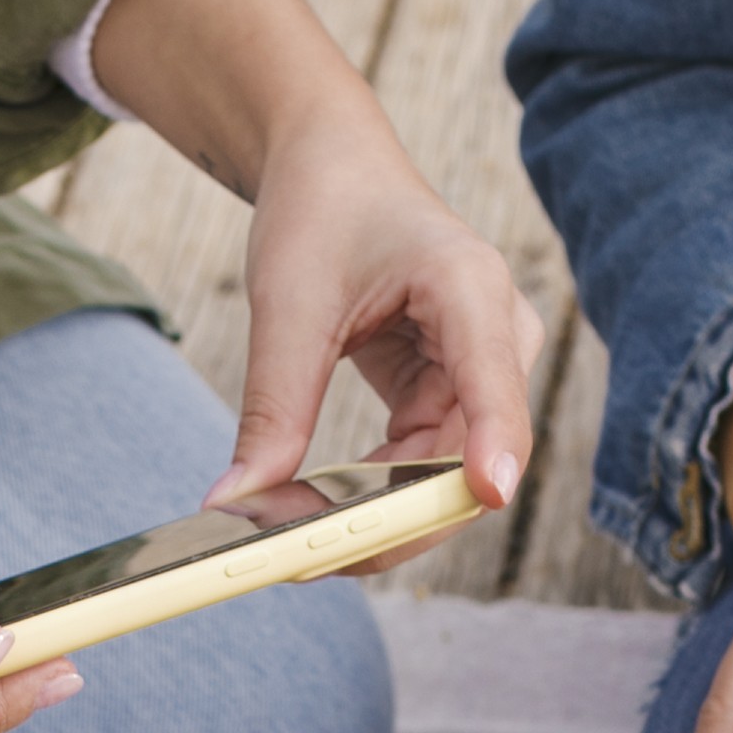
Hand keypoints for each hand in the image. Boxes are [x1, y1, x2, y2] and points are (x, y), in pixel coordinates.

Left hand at [75, 0, 539, 511]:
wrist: (333, 171)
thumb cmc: (321, 213)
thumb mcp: (287, 306)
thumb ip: (272, 409)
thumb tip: (237, 507)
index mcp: (469, 287)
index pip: (494, 379)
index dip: (494, 443)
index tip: (488, 493)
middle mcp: (496, 336)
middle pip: (472, 457)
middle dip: (395, 519)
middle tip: (305, 561)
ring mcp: (481, 374)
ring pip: (445, 480)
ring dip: (375, 520)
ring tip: (288, 545)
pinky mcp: (451, 397)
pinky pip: (419, 470)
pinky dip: (368, 499)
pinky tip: (311, 515)